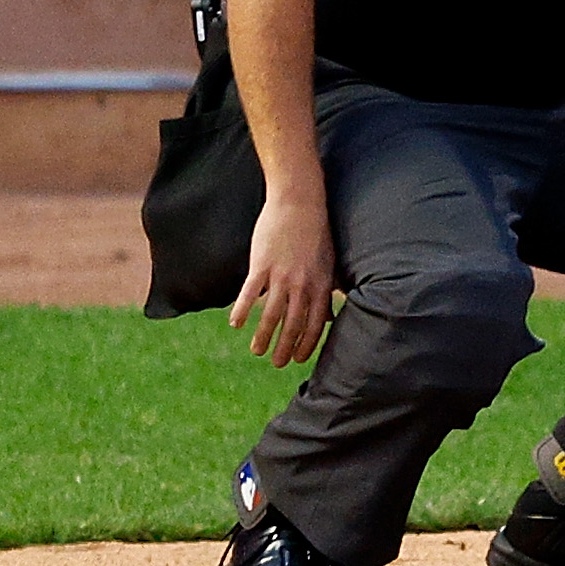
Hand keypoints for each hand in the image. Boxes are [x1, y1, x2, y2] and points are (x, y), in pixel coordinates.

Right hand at [229, 190, 336, 367]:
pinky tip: (236, 324)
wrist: (299, 202)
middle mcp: (303, 283)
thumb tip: (328, 317)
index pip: (316, 324)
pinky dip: (242, 311)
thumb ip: (326, 291)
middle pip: (293, 325)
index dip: (307, 344)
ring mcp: (281, 275)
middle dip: (285, 348)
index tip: (299, 359)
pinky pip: (249, 293)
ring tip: (257, 351)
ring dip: (263, 337)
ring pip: (271, 315)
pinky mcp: (261, 264)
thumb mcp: (328, 262)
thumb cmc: (316, 232)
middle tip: (277, 364)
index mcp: (321, 284)